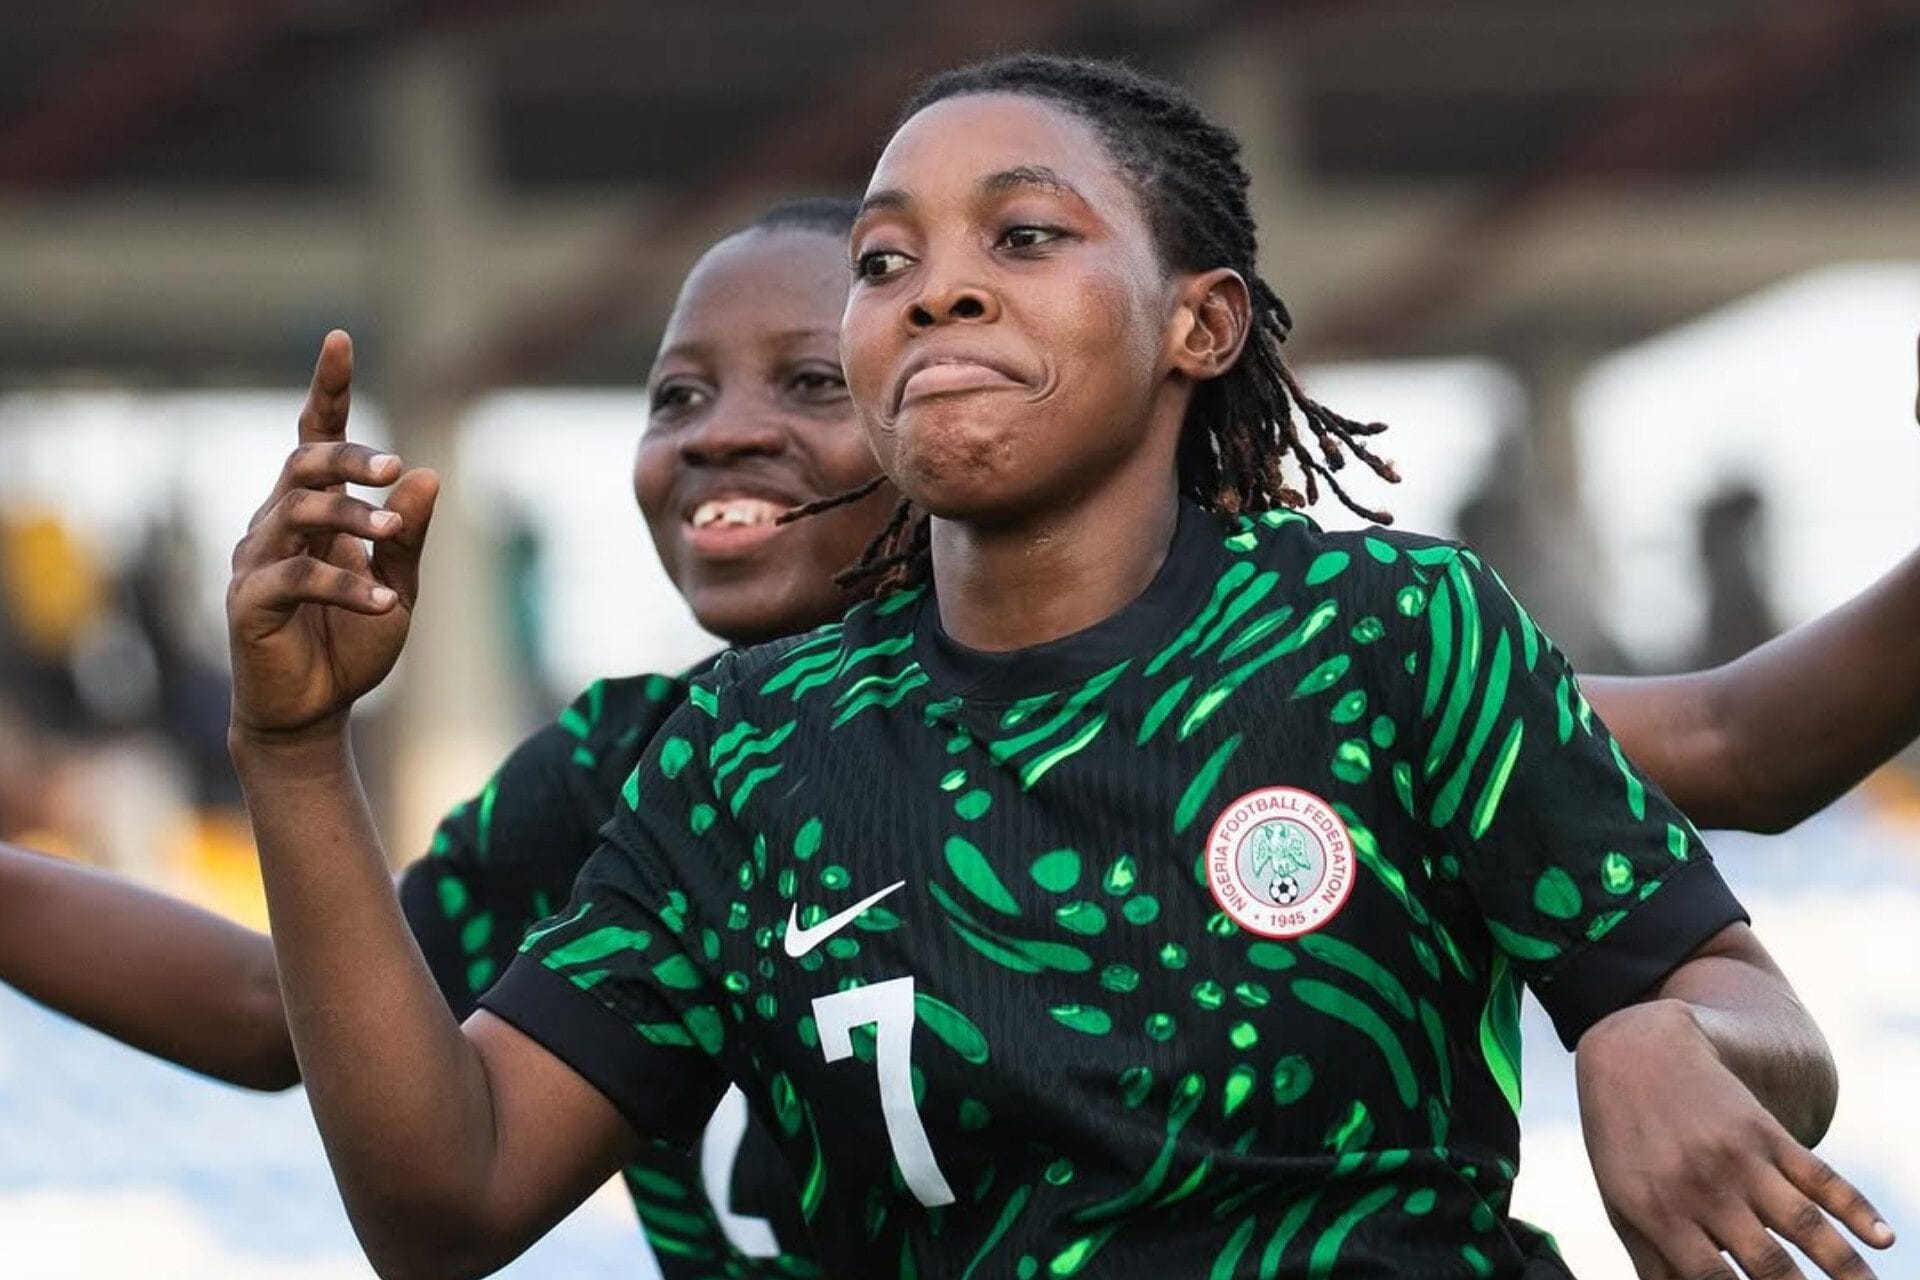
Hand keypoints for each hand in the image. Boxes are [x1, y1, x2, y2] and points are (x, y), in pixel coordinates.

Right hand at [226, 331, 438, 746]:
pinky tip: (385, 604)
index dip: (327, 388)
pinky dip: (346, 587)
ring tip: (392, 540)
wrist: (314, 709)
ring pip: (299, 511)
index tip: (341, 339)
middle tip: (395, 468)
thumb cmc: (352, 641)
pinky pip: (296, 577)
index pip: (314, 436)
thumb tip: (427, 475)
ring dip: (353, 519)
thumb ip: (409, 535)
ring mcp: (256, 558)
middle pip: (305, 463)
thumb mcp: (399, 584)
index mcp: (315, 510)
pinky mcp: (248, 601)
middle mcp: (278, 522)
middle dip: (350, 459)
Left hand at [1578, 999, 1893, 1278]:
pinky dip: (1856, 1206)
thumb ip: (1652, 1262)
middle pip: (1767, 1261)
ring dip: (1846, 1266)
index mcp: (1659, 1211)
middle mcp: (1703, 1186)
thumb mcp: (1621, 1201)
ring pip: (1804, 1223)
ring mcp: (1739, 1158)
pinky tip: (1883, 1237)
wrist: (1634, 1052)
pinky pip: (1818, 1174)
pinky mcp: (1766, 1132)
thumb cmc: (1623, 1141)